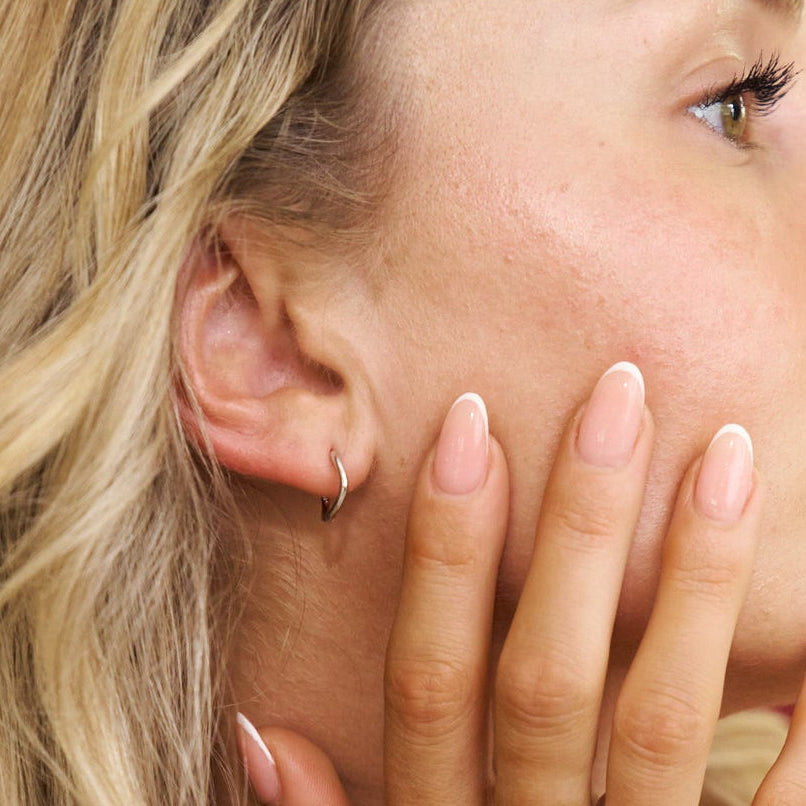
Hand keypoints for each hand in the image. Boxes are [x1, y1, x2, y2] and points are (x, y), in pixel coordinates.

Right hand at [235, 363, 801, 803]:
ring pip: (662, 722)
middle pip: (550, 674)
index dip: (443, 548)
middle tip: (617, 393)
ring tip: (724, 455)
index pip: (432, 672)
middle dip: (579, 526)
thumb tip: (259, 726)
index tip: (467, 423)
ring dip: (691, 582)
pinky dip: (800, 724)